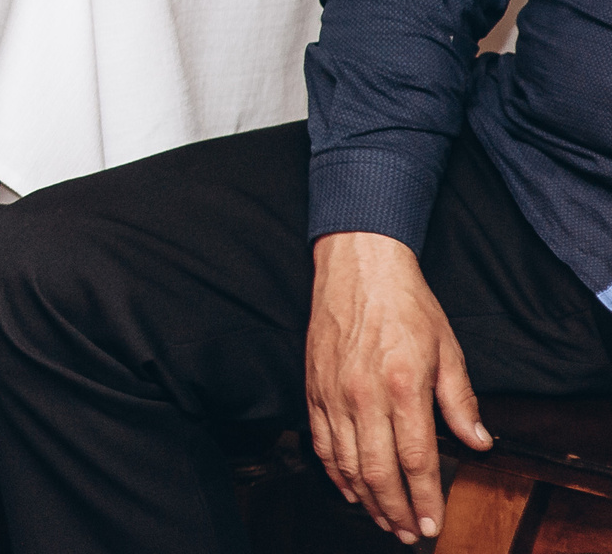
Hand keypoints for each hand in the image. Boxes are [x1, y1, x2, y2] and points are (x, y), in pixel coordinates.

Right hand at [306, 232, 489, 543]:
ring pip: (345, 462)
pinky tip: (348, 487)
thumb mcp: (447, 348)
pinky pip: (319, 440)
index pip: (416, 460)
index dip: (425, 499)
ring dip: (366, 498)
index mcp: (403, 385)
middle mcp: (363, 394)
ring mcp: (332, 392)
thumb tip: (479, 441)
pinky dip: (333, 471)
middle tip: (409, 533)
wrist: (356, 264)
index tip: (433, 523)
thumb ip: (460, 399)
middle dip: (396, 510)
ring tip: (383, 519)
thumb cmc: (404, 302)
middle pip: (377, 471)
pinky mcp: (312, 386)